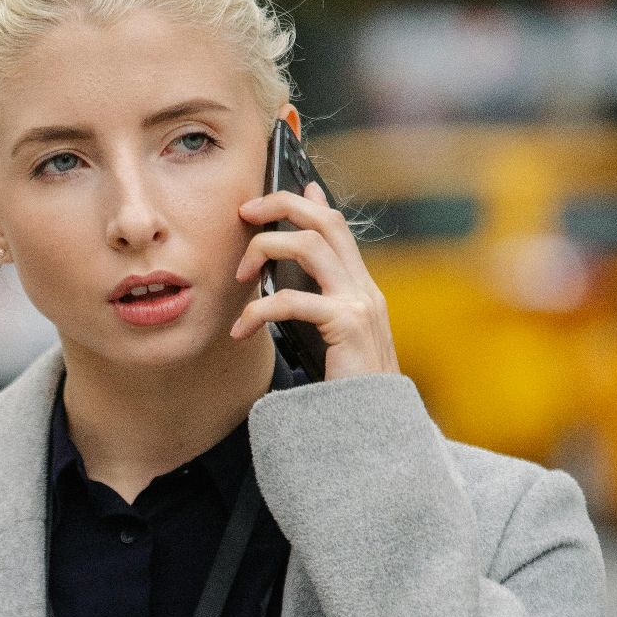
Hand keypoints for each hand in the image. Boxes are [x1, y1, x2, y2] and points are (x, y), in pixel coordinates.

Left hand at [229, 181, 398, 380]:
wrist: (377, 430)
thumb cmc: (347, 391)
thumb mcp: (330, 344)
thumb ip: (313, 312)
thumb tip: (284, 289)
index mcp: (361, 290)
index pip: (338, 227)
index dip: (312, 202)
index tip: (290, 186)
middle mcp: (364, 289)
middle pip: (325, 221)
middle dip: (281, 205)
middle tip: (245, 213)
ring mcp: (359, 304)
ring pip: (309, 245)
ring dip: (265, 247)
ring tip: (239, 275)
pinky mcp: (346, 325)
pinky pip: (292, 301)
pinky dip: (258, 310)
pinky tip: (241, 329)